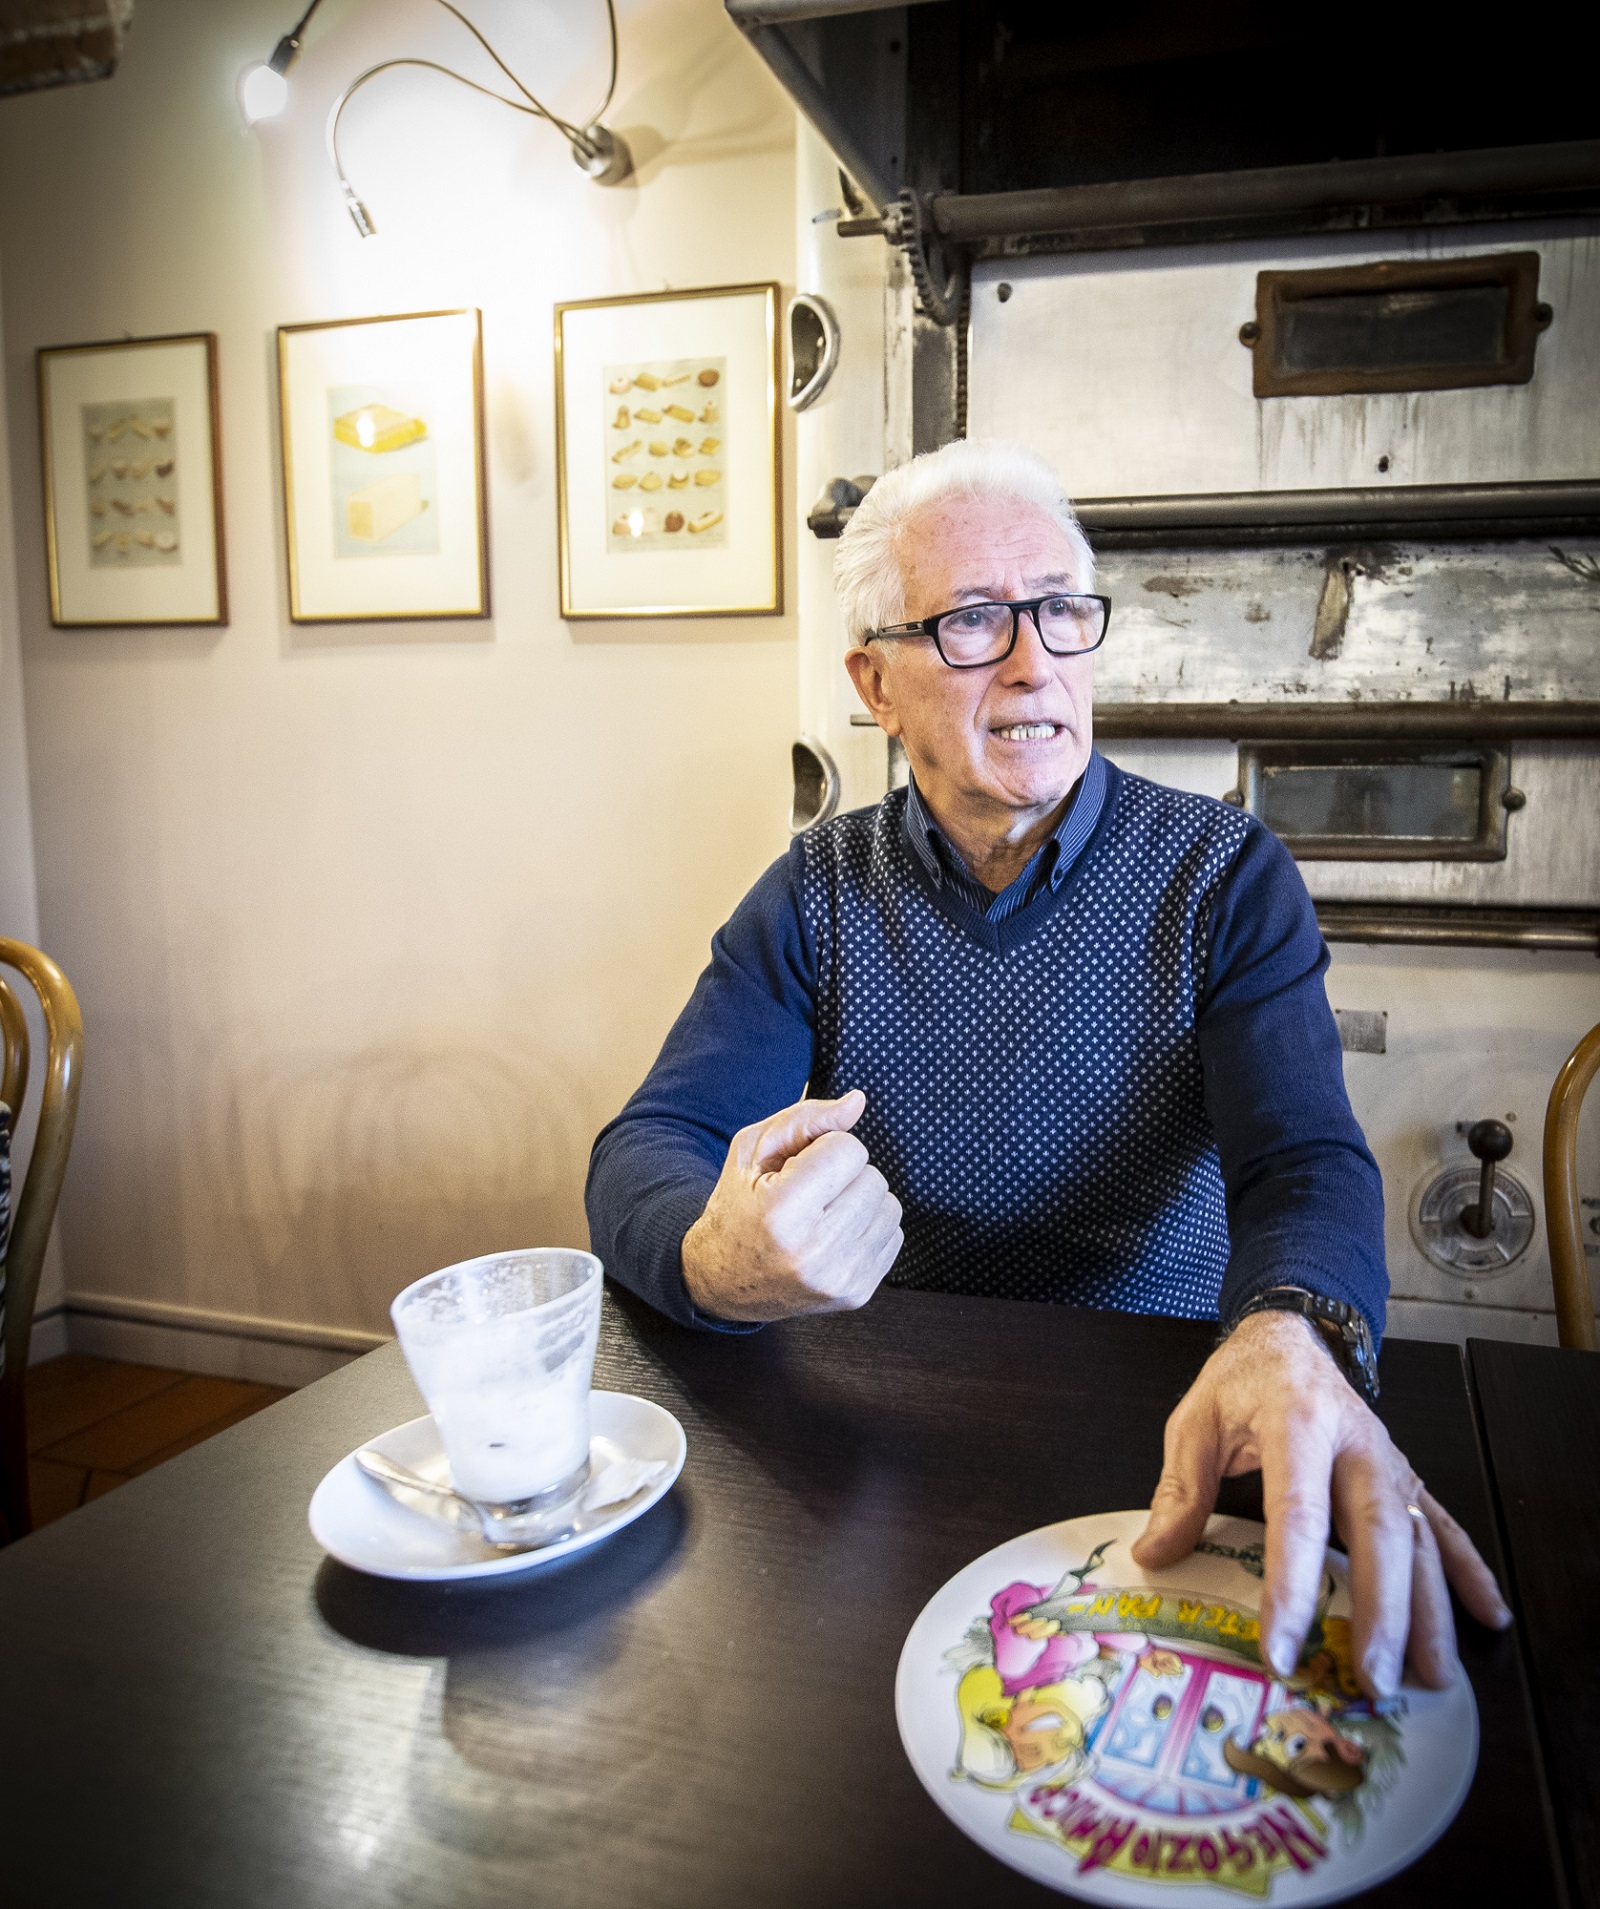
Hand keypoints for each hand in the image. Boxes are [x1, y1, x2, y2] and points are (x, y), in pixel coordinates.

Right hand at [681, 1090, 902, 1322]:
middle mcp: (813, 1251)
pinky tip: (835, 1236)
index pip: (848, 1149)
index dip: (826, 1147)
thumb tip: (859, 1101)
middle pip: (873, 1178)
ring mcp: (838, 1278)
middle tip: (810, 1194)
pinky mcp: (856, 1294)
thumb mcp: (753, 1152)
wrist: (725, 1281)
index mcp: (781, 1212)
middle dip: (845, 1175)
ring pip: (890, 1206)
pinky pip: (894, 1235)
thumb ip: (806, 1119)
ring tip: (824, 1214)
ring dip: (861, 1201)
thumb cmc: (739, 1207)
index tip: (799, 1168)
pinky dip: (868, 1228)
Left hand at [1131, 1309, 1511, 1697]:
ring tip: (1430, 1675)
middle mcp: (1355, 1443)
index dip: (1292, 1585)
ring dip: (1428, 1609)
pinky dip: (1468, 1573)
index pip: (1298, 1514)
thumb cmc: (1242, 1381)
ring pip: (1418, 1539)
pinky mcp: (1405, 1474)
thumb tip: (1155, 1554)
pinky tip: (1490, 1617)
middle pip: (1377, 1532)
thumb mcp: (1195, 1420)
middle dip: (1381, 1611)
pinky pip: (1443, 1526)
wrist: (1292, 1334)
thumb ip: (1180, 1488)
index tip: (1282, 1646)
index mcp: (1296, 1422)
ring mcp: (1389, 1460)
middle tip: (1374, 1678)